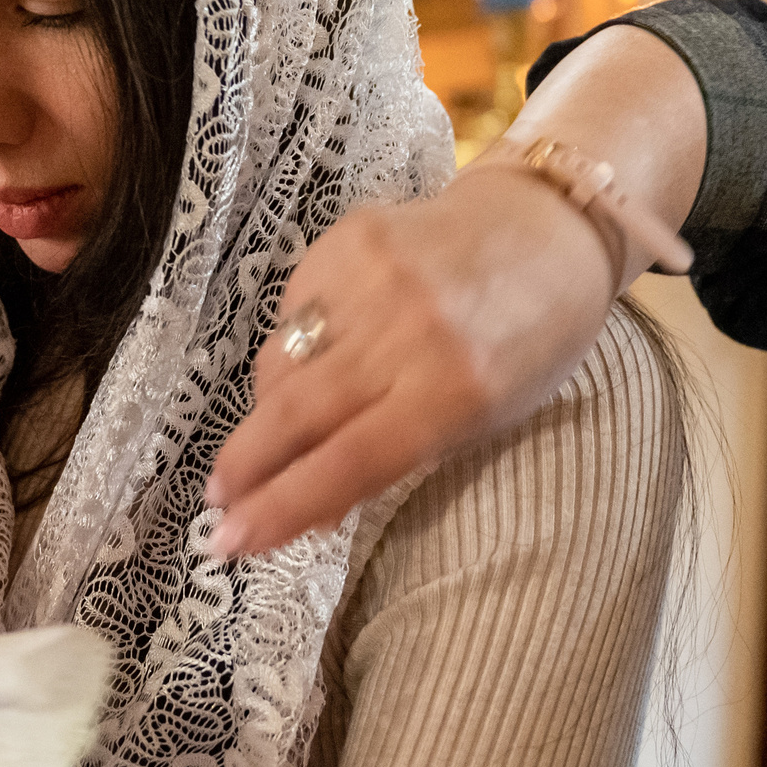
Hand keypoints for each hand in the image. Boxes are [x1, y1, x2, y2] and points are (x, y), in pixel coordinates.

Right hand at [208, 23, 705, 557]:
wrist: (549, 223)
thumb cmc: (530, 340)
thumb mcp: (484, 418)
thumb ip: (395, 460)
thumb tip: (310, 512)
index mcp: (455, 390)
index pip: (346, 464)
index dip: (280, 509)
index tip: (231, 543)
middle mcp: (406, 331)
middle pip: (296, 414)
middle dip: (244, 467)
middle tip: (216, 503)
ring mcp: (371, 278)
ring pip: (280, 363)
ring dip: (268, 411)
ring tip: (274, 433)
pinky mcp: (346, 239)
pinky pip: (291, 313)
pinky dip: (294, 348)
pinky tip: (318, 356)